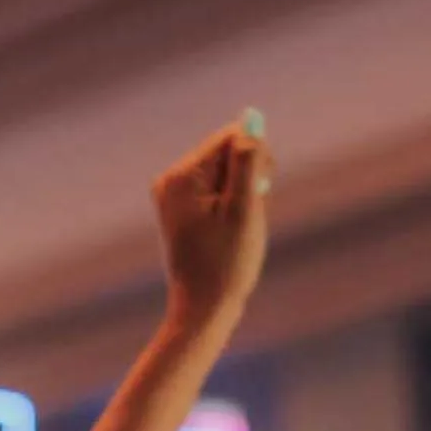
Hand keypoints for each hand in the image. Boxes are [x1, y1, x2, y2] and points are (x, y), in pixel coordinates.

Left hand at [152, 111, 272, 337]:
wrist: (203, 311)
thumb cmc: (226, 265)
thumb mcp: (245, 210)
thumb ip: (249, 161)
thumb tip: (253, 119)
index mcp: (182, 176)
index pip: (232, 138)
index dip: (256, 161)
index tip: (260, 194)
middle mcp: (170, 180)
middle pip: (227, 154)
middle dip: (247, 181)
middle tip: (245, 220)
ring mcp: (172, 196)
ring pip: (225, 175)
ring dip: (241, 197)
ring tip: (236, 231)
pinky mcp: (179, 211)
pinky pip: (216, 193)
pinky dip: (231, 209)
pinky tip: (228, 234)